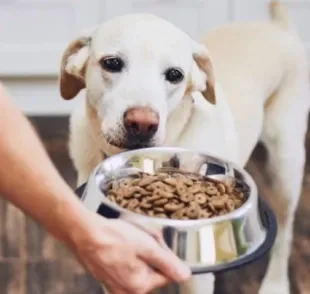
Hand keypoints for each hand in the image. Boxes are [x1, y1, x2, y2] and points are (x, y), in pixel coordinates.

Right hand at [68, 212, 190, 293]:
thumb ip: (168, 262)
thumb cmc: (113, 238)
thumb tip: (185, 275)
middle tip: (142, 239)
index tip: (157, 244)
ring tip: (129, 240)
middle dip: (151, 253)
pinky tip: (120, 243)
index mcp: (139, 286)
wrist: (85, 233)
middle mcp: (127, 291)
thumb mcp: (147, 246)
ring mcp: (115, 285)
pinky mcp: (107, 277)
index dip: (165, 257)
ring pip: (138, 267)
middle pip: (151, 271)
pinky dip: (127, 254)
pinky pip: (125, 266)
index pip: (166, 275)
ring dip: (139, 252)